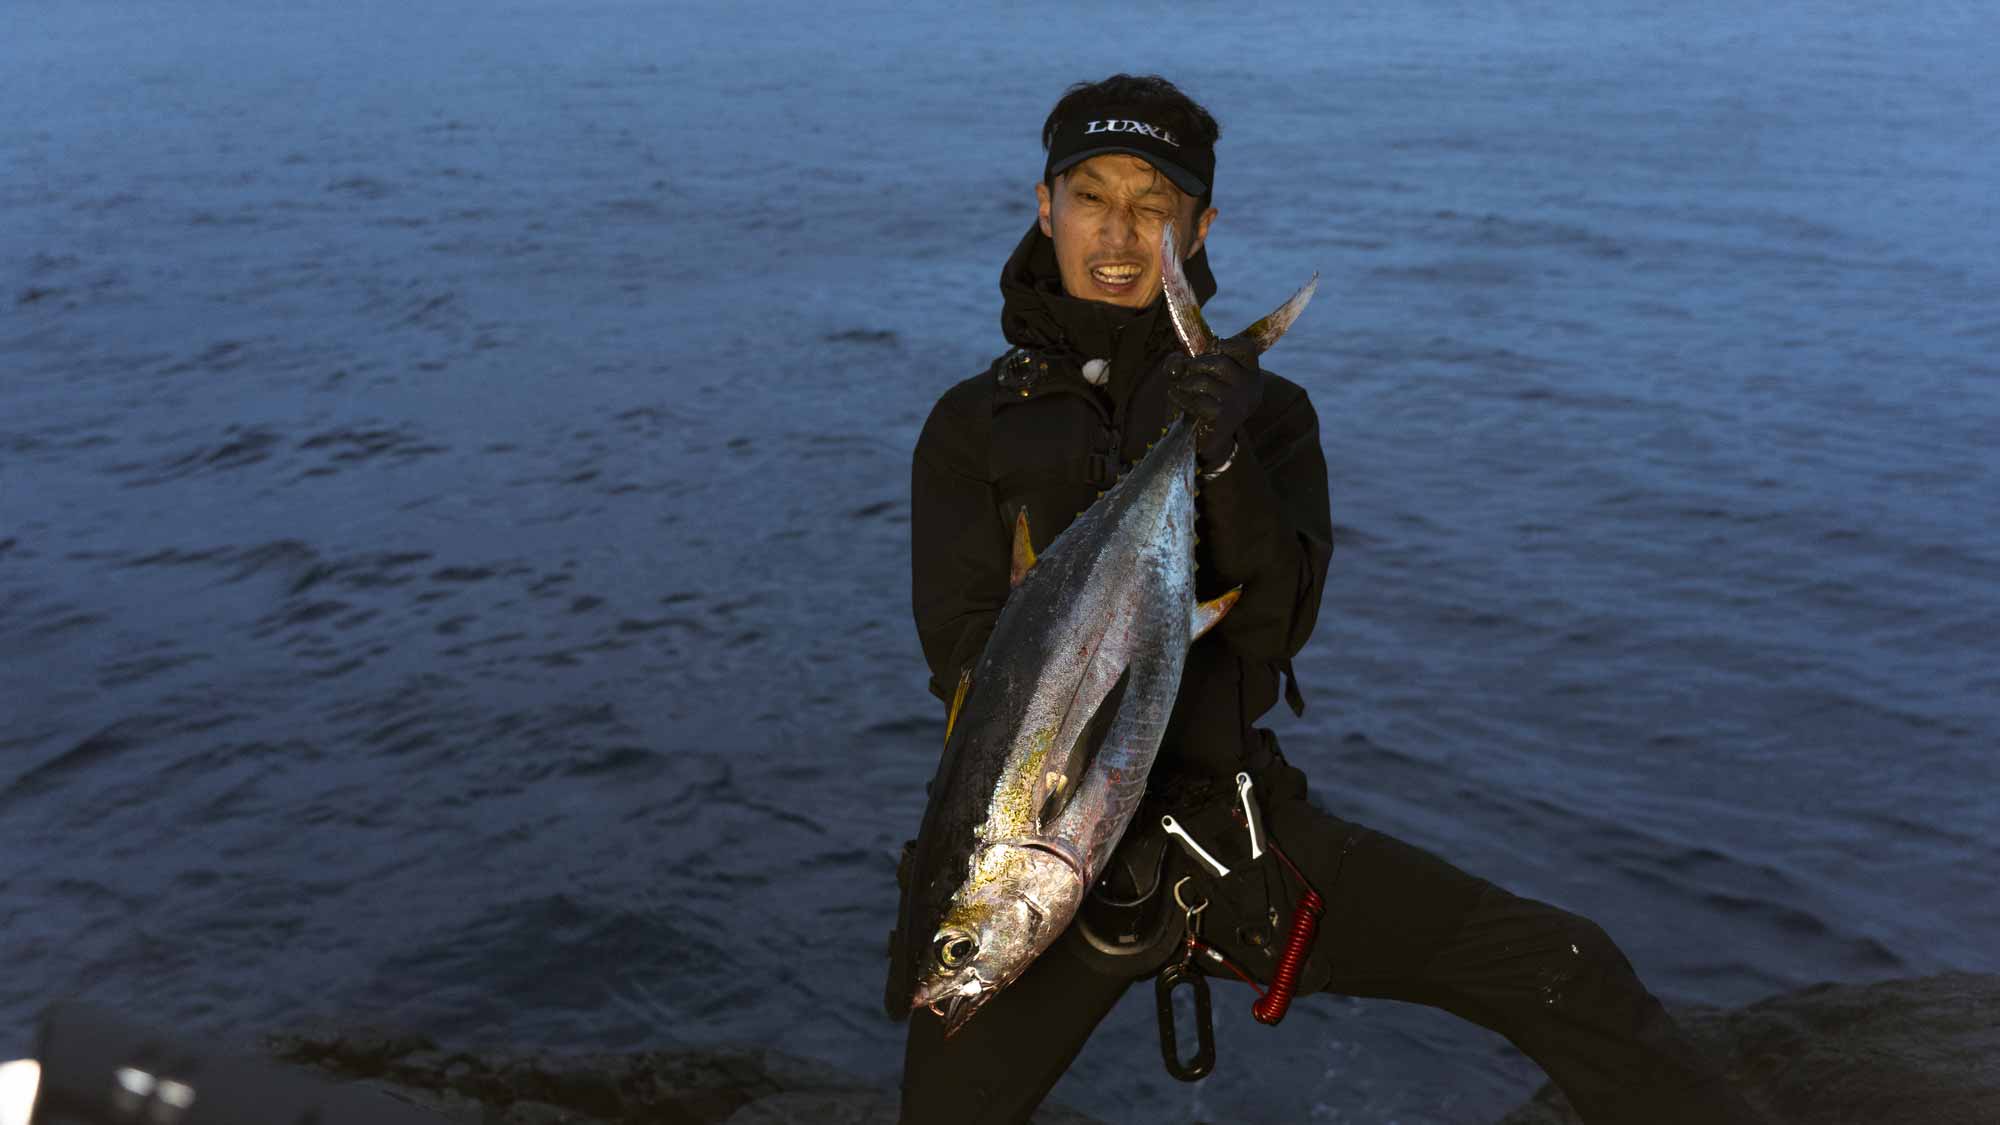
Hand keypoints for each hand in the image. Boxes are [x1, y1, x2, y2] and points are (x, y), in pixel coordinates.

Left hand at [1165, 334, 1261, 464]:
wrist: (1205, 440)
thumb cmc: (1201, 401)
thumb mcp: (1192, 376)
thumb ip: (1180, 363)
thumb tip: (1177, 362)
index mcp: (1250, 374)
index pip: (1247, 348)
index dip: (1227, 343)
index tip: (1211, 348)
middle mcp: (1250, 388)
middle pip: (1220, 362)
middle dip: (1196, 364)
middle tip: (1186, 370)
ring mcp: (1239, 404)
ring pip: (1205, 382)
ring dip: (1185, 382)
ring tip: (1179, 386)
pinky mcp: (1225, 419)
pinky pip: (1198, 401)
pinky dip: (1181, 398)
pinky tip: (1176, 398)